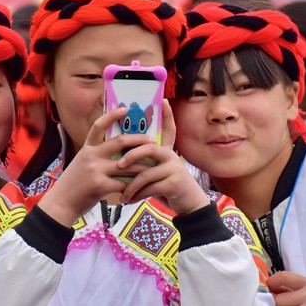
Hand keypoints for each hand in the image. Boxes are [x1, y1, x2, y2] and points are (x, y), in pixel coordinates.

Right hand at [38, 106, 154, 226]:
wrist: (61, 204)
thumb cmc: (73, 184)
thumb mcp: (81, 163)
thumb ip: (96, 155)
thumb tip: (116, 150)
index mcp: (87, 148)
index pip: (98, 126)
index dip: (111, 115)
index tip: (124, 109)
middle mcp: (91, 156)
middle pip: (120, 142)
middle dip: (139, 139)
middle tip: (152, 141)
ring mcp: (95, 170)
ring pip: (127, 165)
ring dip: (142, 166)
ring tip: (154, 166)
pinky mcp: (100, 186)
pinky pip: (123, 184)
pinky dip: (133, 186)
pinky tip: (140, 188)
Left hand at [118, 100, 208, 214]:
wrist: (187, 205)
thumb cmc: (166, 187)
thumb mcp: (155, 173)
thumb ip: (145, 164)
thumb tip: (120, 158)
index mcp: (166, 151)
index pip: (169, 130)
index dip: (168, 115)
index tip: (165, 101)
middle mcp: (172, 156)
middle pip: (149, 148)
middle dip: (131, 156)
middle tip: (118, 165)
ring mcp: (175, 168)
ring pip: (146, 173)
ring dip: (131, 186)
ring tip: (121, 195)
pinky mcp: (175, 183)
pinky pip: (150, 187)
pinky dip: (137, 195)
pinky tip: (129, 200)